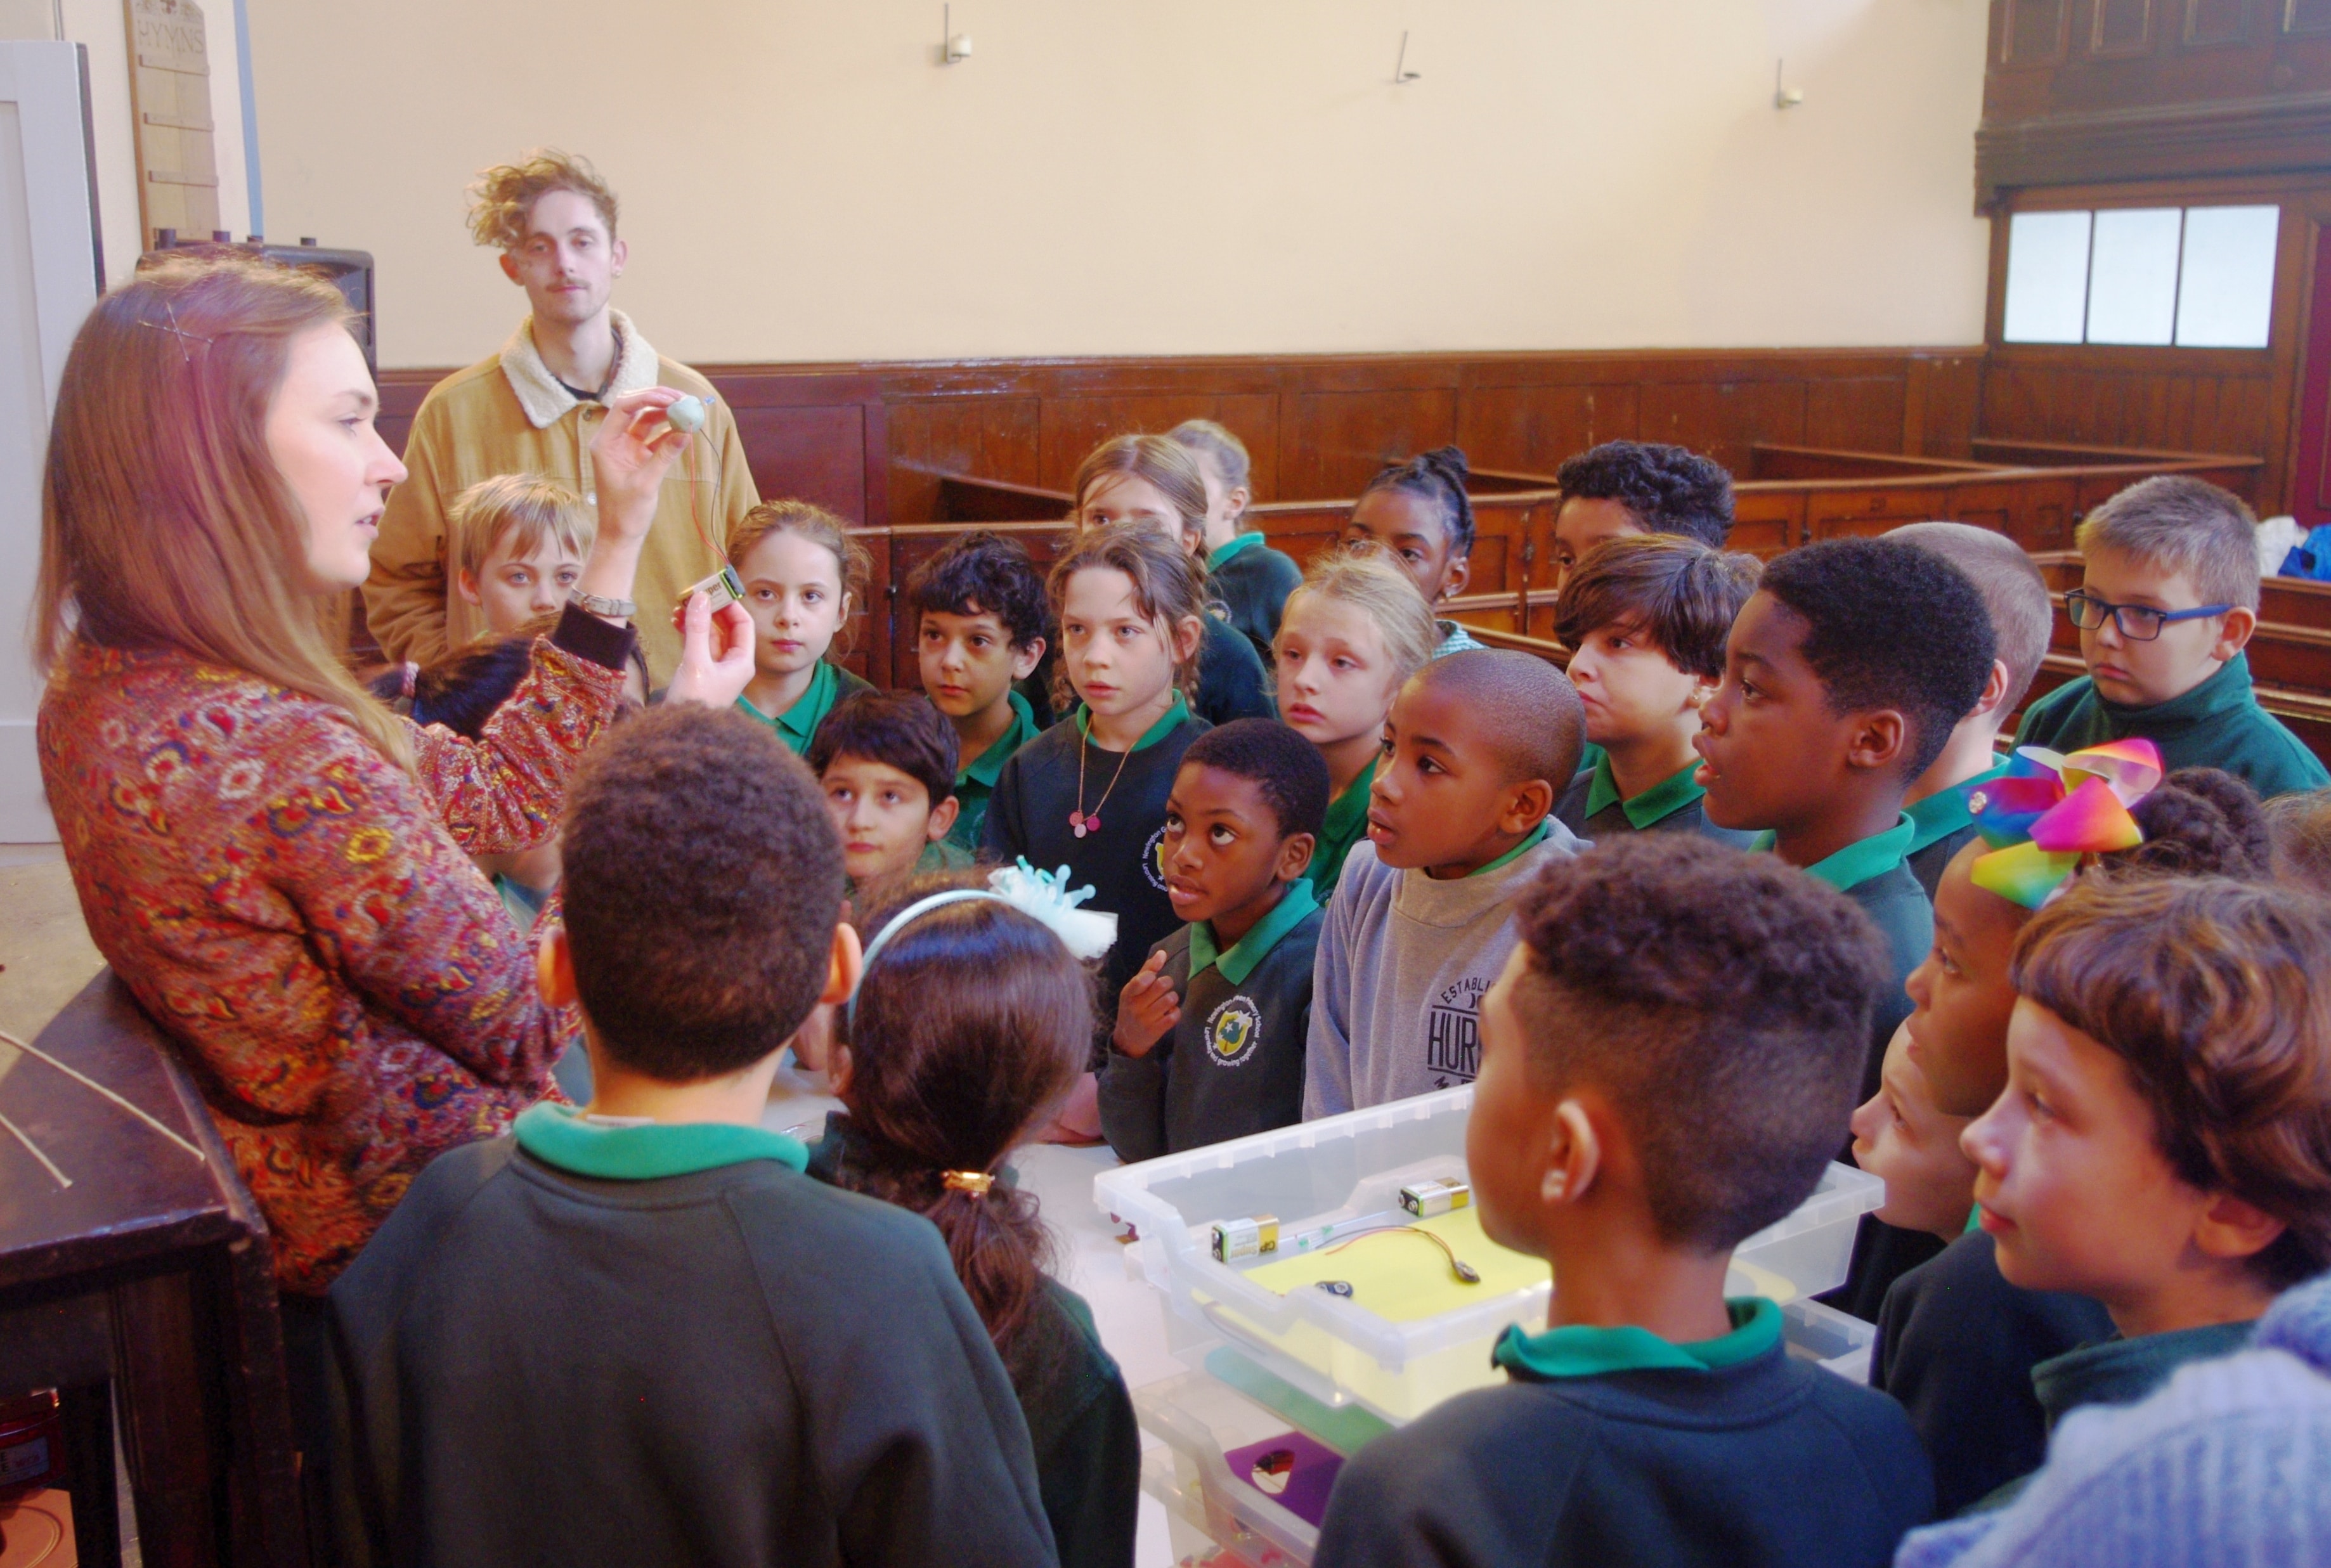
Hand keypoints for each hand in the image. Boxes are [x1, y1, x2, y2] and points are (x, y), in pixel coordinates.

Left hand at [588, 387, 689, 547]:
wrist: (620, 535)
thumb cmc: (625, 513)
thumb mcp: (646, 483)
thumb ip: (666, 455)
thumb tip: (686, 432)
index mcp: (605, 442)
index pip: (624, 407)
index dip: (648, 397)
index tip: (672, 398)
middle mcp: (614, 440)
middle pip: (635, 408)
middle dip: (659, 400)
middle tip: (684, 399)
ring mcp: (626, 447)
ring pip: (646, 420)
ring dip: (667, 415)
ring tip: (688, 412)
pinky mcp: (637, 456)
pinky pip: (654, 437)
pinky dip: (669, 433)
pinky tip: (685, 431)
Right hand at [664, 593, 756, 709]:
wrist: (680, 733)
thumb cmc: (694, 703)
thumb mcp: (695, 662)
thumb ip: (697, 629)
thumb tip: (699, 598)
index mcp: (742, 662)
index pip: (743, 624)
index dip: (730, 605)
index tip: (714, 590)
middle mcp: (732, 663)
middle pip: (726, 627)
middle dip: (710, 609)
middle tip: (693, 594)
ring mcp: (715, 667)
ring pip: (709, 634)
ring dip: (696, 619)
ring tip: (680, 606)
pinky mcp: (700, 670)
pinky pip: (697, 643)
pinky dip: (688, 631)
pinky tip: (676, 620)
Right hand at [1112, 950, 1179, 1057]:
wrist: (1127, 1040)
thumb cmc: (1132, 1009)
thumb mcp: (1132, 990)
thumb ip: (1147, 970)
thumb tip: (1162, 953)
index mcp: (1128, 994)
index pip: (1141, 980)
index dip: (1152, 974)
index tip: (1153, 977)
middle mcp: (1136, 1007)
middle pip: (1161, 985)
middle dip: (1167, 983)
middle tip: (1164, 987)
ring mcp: (1146, 1020)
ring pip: (1170, 999)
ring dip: (1172, 998)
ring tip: (1167, 1001)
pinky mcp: (1157, 1031)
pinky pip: (1174, 1015)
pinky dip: (1175, 1011)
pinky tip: (1169, 1012)